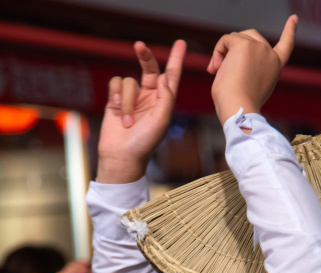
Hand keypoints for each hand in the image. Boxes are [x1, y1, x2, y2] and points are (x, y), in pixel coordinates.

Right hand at [97, 40, 186, 183]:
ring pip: (130, 81)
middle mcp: (149, 97)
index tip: (180, 43)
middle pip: (149, 68)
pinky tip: (117, 110)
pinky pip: (116, 84)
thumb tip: (165, 77)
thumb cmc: (144, 143)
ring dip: (128, 100)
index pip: (171, 76)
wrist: (122, 156)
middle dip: (145, 56)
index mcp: (164, 102)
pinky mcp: (116, 100)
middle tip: (140, 46)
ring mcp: (133, 98)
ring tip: (128, 121)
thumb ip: (166, 98)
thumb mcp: (161, 121)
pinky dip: (117, 96)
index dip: (175, 59)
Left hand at [208, 16, 296, 125]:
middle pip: (250, 36)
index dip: (290, 31)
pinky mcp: (244, 45)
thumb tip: (226, 60)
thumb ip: (247, 69)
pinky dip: (217, 52)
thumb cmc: (239, 105)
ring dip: (223, 53)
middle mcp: (270, 55)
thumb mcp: (249, 86)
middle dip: (234, 48)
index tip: (293, 19)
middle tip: (220, 68)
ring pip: (236, 37)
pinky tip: (216, 68)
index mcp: (275, 67)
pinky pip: (226, 40)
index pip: (286, 45)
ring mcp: (259, 48)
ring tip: (217, 71)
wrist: (239, 110)